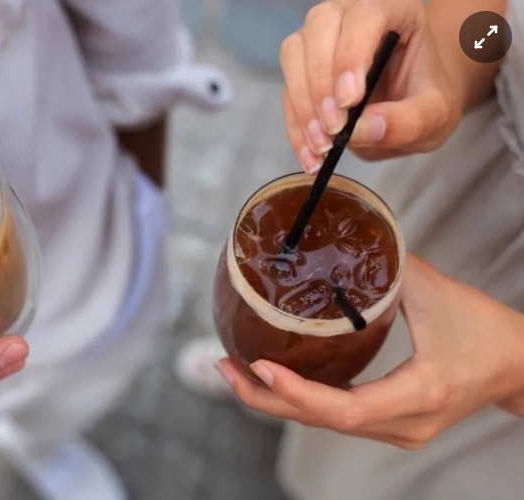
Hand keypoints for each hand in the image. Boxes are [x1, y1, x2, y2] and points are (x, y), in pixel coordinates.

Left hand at [217, 255, 523, 448]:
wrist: (520, 366)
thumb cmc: (485, 330)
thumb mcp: (437, 292)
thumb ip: (388, 265)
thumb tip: (340, 243)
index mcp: (417, 395)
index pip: (343, 410)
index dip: (297, 393)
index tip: (259, 366)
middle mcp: (402, 424)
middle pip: (321, 423)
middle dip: (267, 399)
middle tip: (222, 367)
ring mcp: (396, 429)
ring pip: (324, 424)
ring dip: (277, 401)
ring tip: (234, 371)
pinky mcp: (391, 424)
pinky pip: (335, 417)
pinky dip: (300, 400)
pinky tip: (273, 378)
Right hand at [280, 0, 460, 171]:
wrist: (410, 106)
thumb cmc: (427, 100)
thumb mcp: (434, 117)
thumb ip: (406, 122)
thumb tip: (361, 129)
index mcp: (395, 10)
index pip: (365, 17)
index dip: (351, 55)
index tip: (349, 102)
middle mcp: (351, 15)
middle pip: (319, 27)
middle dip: (320, 82)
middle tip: (334, 128)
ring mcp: (321, 38)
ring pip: (294, 53)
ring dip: (303, 103)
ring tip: (323, 145)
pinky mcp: (302, 67)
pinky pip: (287, 90)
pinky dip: (296, 126)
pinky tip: (311, 154)